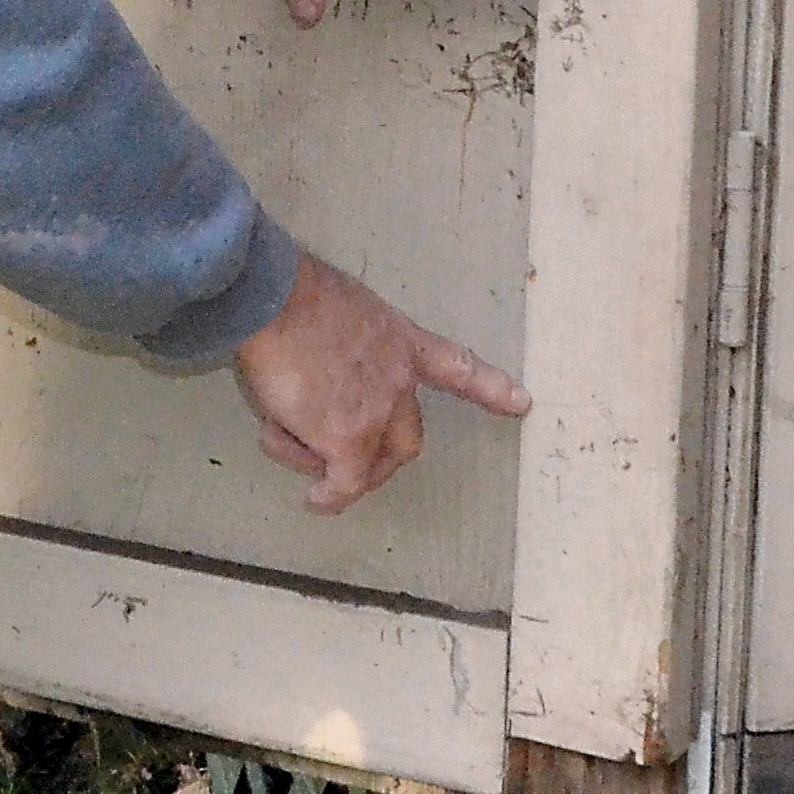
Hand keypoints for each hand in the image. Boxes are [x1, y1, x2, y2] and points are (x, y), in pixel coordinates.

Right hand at [231, 255, 532, 512]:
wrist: (273, 300)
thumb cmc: (292, 293)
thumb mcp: (340, 307)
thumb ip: (343, 344)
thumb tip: (311, 371)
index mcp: (401, 340)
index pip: (455, 365)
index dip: (489, 388)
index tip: (521, 402)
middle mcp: (399, 380)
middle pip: (407, 437)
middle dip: (381, 458)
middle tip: (341, 465)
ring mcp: (377, 413)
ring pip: (367, 463)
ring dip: (334, 468)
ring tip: (293, 449)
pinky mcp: (347, 440)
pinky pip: (343, 483)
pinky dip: (329, 496)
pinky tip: (316, 500)